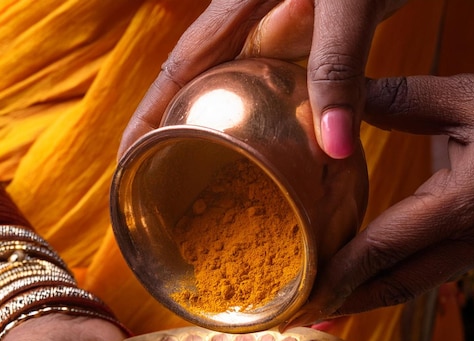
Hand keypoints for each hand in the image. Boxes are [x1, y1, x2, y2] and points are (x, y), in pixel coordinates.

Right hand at [119, 0, 406, 159]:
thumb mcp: (348, 2)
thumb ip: (336, 66)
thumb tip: (333, 148)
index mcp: (234, 15)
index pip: (175, 76)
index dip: (146, 123)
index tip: (126, 166)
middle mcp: (247, 29)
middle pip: (195, 92)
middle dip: (172, 139)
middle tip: (162, 190)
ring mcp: (276, 35)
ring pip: (234, 96)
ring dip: (218, 137)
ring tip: (206, 183)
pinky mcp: (308, 40)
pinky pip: (276, 92)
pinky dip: (269, 125)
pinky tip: (277, 152)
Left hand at [292, 74, 473, 320]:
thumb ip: (405, 100)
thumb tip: (337, 106)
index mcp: (464, 202)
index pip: (383, 248)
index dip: (339, 275)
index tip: (301, 292)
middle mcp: (471, 240)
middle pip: (393, 286)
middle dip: (343, 304)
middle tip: (297, 317)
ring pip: (408, 288)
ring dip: (361, 302)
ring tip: (317, 312)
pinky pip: (421, 277)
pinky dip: (383, 286)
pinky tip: (355, 289)